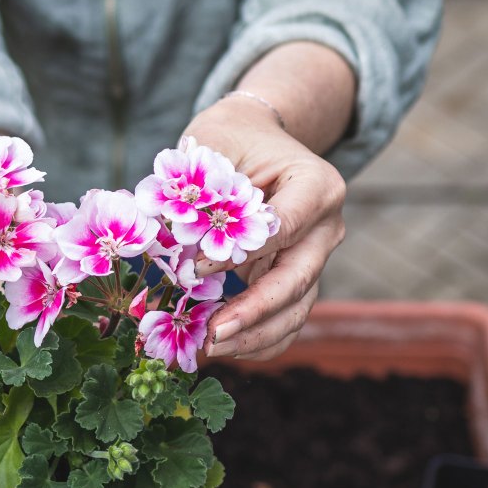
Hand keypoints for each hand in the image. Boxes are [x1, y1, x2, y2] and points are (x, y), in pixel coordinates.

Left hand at [185, 94, 346, 361]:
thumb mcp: (212, 147)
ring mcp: (315, 256)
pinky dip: (258, 340)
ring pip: (296, 309)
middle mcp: (325, 226)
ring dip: (254, 336)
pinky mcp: (298, 278)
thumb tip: (161, 241)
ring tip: (209, 349)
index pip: (282, 228)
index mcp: (316, 185)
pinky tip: (222, 348)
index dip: (239, 254)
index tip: (194, 270)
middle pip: (297, 280)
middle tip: (211, 336)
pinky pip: (287, 319)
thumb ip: (196, 192)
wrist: (257, 137)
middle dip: (254, 313)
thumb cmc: (231, 138)